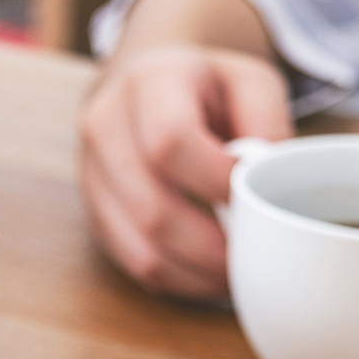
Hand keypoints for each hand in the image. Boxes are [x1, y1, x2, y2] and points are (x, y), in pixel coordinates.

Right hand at [77, 45, 292, 299]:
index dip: (214, 180)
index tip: (252, 196)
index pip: (169, 141)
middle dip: (210, 245)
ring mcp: (91, 174)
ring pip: (139, 245)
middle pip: (151, 207)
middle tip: (252, 254)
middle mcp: (106, 127)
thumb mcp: (249, 80)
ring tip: (233, 272)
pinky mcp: (92, 211)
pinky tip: (204, 274)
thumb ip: (267, 120)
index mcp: (148, 83)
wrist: (140, 84)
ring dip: (194, 271)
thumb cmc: (203, 87)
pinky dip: (175, 278)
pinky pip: (131, 261)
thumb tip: (266, 179)